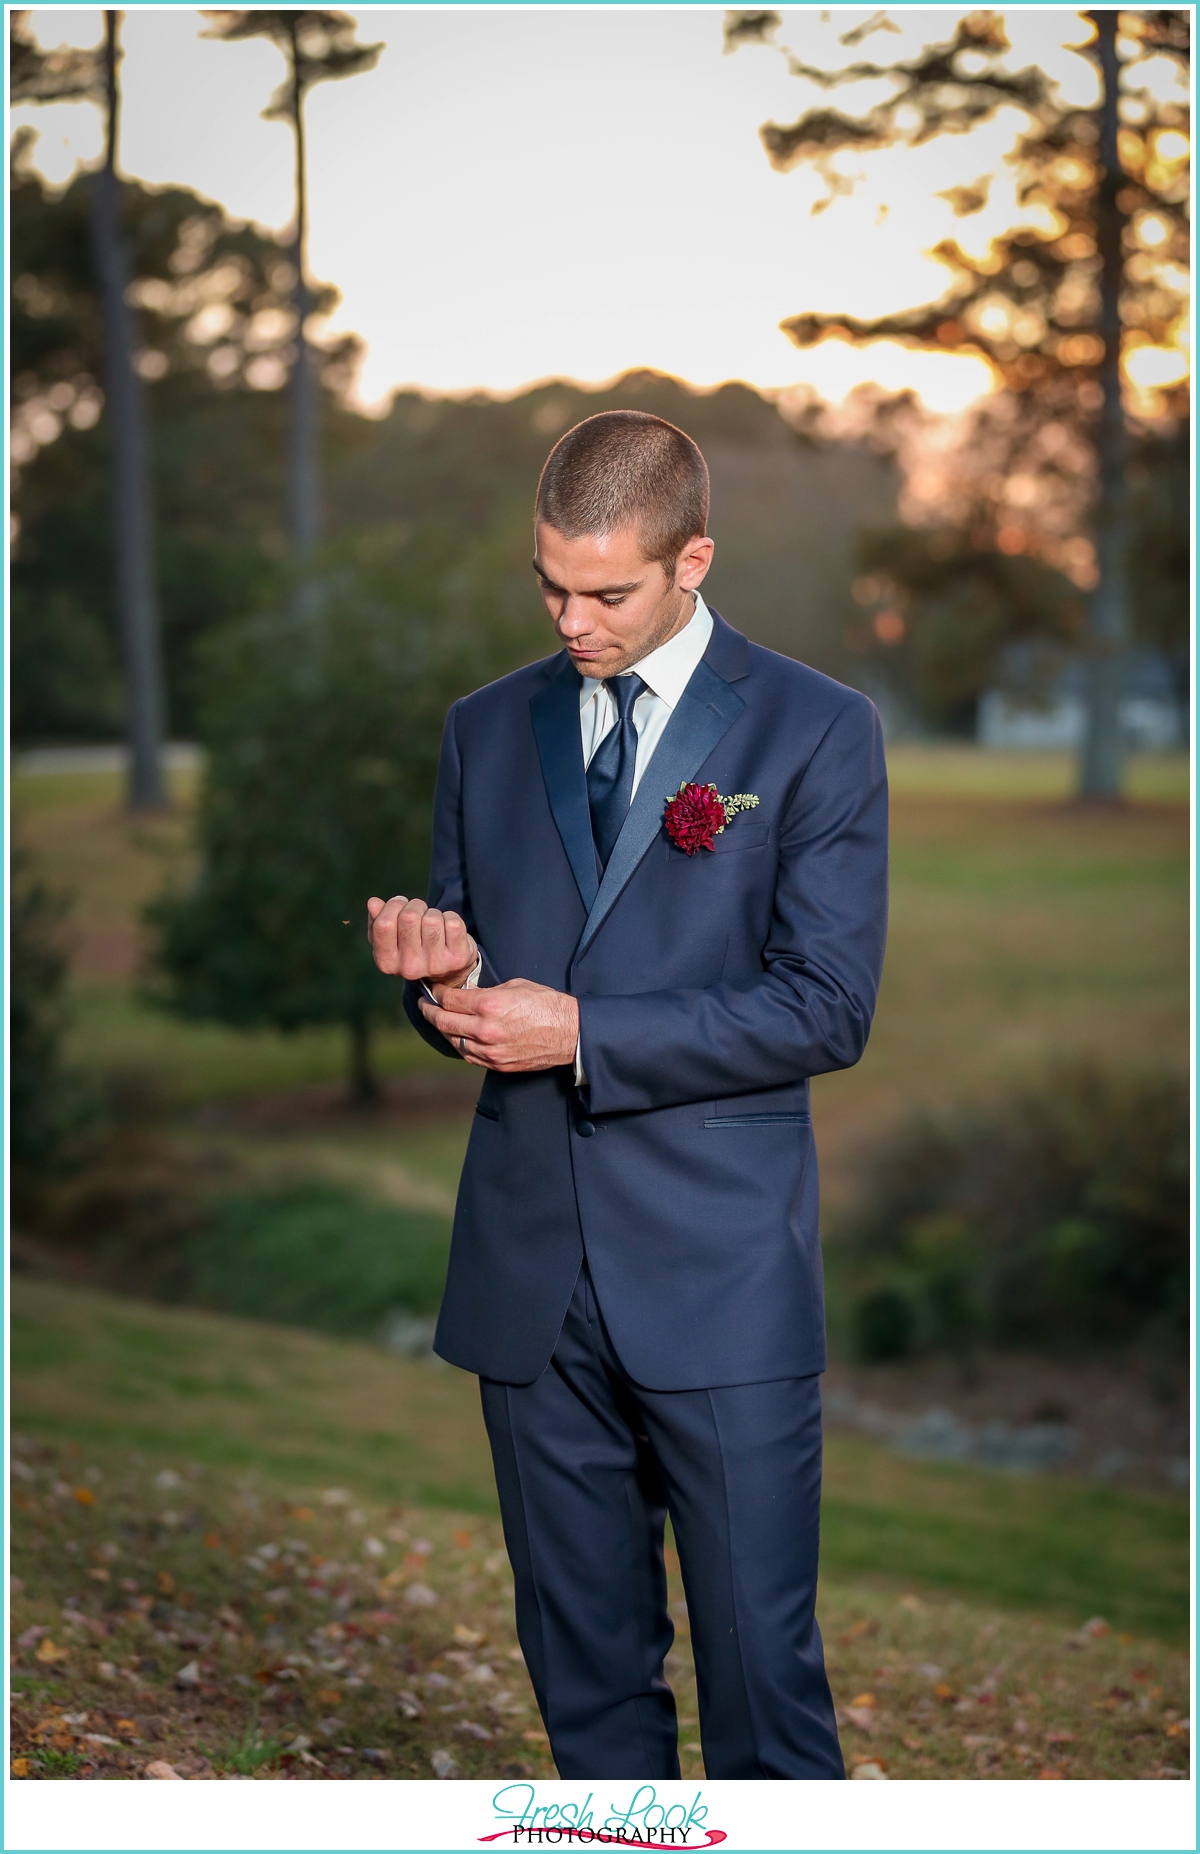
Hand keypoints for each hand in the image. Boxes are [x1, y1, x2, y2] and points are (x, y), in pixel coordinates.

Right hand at [367, 894, 477, 993]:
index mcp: (387, 962)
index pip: (384, 924)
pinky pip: (452, 922)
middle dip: (415, 906)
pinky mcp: (457, 958)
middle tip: (419, 913)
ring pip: (432, 919)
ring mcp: (435, 964)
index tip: (400, 905)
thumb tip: (373, 903)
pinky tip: (448, 930)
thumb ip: (378, 920)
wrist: (448, 971)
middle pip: (408, 917)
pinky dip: (450, 917)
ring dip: (433, 913)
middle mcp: (409, 968)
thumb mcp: (392, 938)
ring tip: (433, 924)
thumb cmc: (414, 947)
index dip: (393, 906)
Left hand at [419, 978, 578, 1071]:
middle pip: (443, 1022)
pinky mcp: (497, 1064)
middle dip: (430, 1012)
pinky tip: (458, 1037)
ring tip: (439, 1021)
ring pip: (453, 1041)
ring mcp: (490, 1050)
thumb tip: (469, 994)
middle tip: (424, 1006)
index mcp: (488, 1005)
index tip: (434, 990)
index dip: (437, 993)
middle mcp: (484, 1029)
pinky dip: (460, 1045)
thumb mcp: (515, 986)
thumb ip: (488, 992)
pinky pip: (469, 1056)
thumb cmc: (547, 1005)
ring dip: (444, 1030)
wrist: (570, 1033)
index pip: (449, 1000)